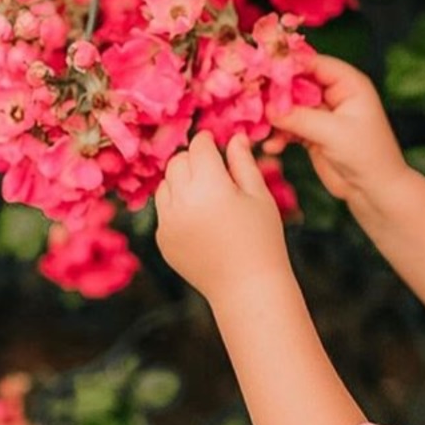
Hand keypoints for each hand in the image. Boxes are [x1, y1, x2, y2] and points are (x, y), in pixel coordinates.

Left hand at [155, 131, 289, 299]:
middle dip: (194, 159)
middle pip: (177, 162)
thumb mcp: (259, 197)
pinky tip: (202, 220)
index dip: (208, 141)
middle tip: (214, 169)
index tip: (216, 141)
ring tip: (208, 195)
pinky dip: (178, 206)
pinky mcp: (162, 239)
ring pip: (165, 184)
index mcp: (211, 187)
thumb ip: (243, 163)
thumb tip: (233, 137)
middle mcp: (182, 202)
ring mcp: (168, 222)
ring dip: (182, 181)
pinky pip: (164, 210)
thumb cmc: (263, 239)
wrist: (247, 287)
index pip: (199, 147)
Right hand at [269, 56, 409, 220]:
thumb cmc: (366, 156)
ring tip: (257, 128)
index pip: (313, 63)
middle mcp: (335, 94)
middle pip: (297, 82)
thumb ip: (299, 117)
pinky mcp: (313, 133)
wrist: (374, 190)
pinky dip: (279, 135)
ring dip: (273, 117)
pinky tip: (271, 147)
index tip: (259, 70)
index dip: (286, 65)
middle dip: (274, 93)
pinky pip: (289, 127)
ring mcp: (323, 114)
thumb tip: (268, 107)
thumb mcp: (333, 133)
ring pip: (290, 106)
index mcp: (348, 84)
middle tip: (251, 100)